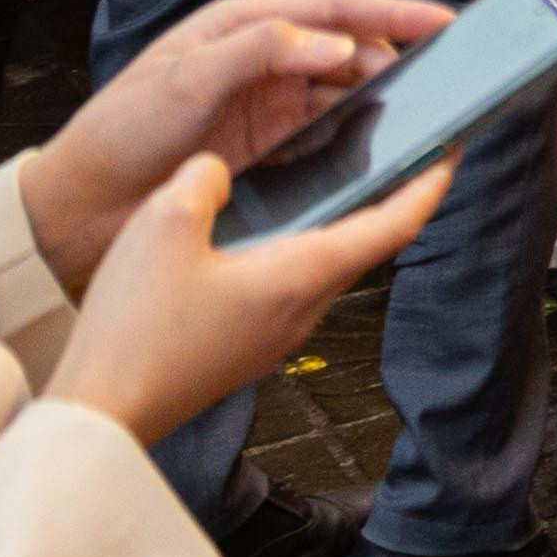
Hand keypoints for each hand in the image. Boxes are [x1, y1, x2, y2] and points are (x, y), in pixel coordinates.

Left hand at [14, 0, 444, 284]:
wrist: (81, 205)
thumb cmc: (120, 129)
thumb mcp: (186, 78)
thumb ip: (260, 51)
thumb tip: (336, 43)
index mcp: (240, 26)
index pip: (332, 8)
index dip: (391, 11)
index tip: (441, 19)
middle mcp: (259, 62)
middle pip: (348, 50)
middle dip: (399, 56)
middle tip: (449, 74)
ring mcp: (264, 110)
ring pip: (342, 96)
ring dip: (381, 101)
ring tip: (425, 113)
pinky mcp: (264, 155)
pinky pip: (324, 141)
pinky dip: (356, 142)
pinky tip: (380, 154)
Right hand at [47, 149, 452, 443]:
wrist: (101, 411)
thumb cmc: (137, 327)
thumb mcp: (166, 221)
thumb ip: (206, 179)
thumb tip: (218, 172)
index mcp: (300, 275)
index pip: (394, 224)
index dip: (430, 183)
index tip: (455, 148)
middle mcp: (301, 310)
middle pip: (365, 243)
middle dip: (389, 194)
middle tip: (397, 145)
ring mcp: (275, 336)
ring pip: (325, 266)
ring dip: (340, 221)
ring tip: (333, 174)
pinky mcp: (246, 348)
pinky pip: (288, 286)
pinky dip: (297, 246)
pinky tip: (262, 226)